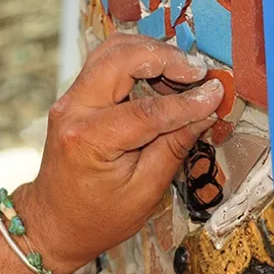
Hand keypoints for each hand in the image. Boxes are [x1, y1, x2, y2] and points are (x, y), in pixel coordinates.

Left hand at [17, 34, 223, 273]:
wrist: (55, 222)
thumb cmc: (99, 217)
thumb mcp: (145, 191)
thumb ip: (175, 147)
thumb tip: (205, 113)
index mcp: (90, 139)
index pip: (147, 110)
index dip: (188, 102)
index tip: (217, 93)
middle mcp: (73, 109)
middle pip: (121, 58)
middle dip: (166, 58)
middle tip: (199, 72)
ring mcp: (70, 99)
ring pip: (113, 50)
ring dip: (152, 54)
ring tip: (184, 74)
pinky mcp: (76, 96)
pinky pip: (108, 63)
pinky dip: (138, 61)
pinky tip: (163, 78)